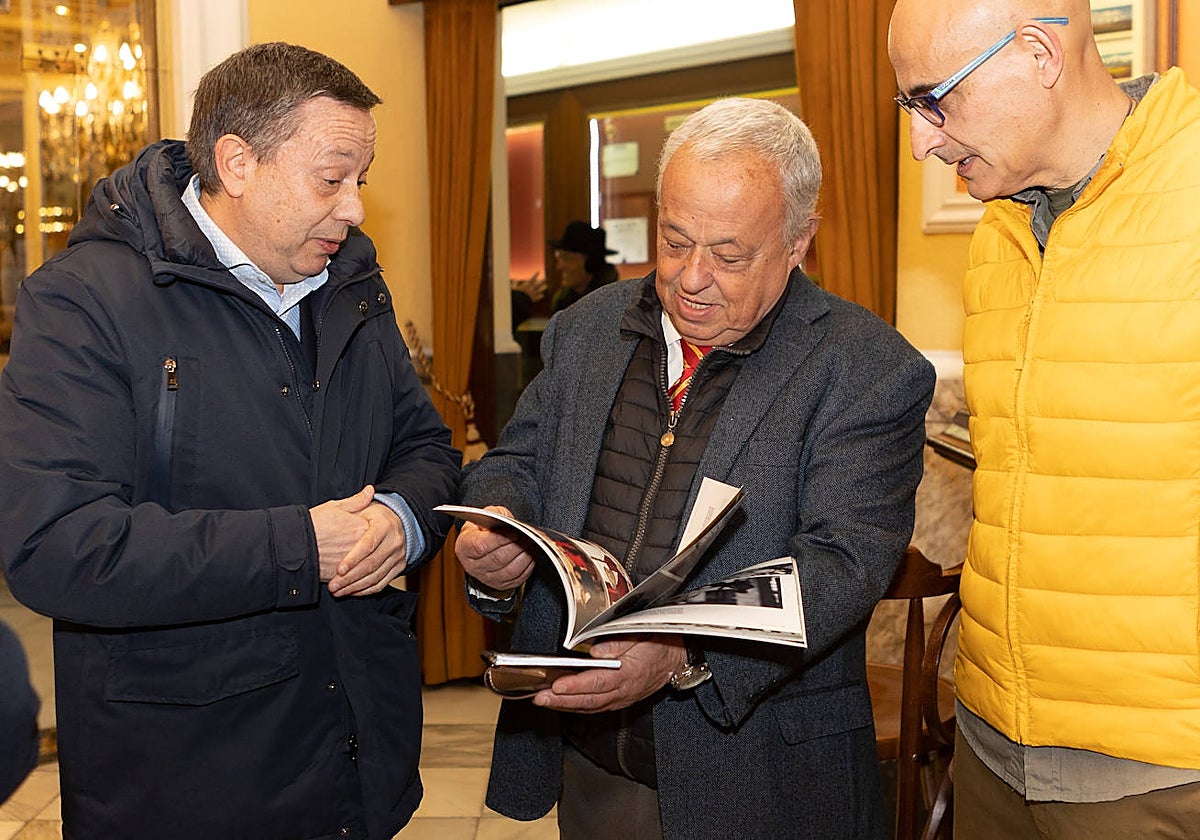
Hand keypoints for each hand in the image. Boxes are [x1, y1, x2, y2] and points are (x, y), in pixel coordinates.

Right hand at [311, 486, 373, 581]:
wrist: (293, 544)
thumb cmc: (312, 524)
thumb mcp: (335, 507)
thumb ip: (357, 501)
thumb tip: (370, 491)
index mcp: (362, 528)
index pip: (379, 532)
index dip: (376, 532)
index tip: (371, 532)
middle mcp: (360, 547)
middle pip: (376, 553)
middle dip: (374, 554)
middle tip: (368, 552)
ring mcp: (352, 564)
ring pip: (367, 569)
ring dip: (366, 570)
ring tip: (360, 567)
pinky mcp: (341, 577)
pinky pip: (355, 582)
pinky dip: (356, 582)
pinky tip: (353, 580)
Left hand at [328, 500, 408, 596]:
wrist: (398, 525)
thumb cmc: (375, 516)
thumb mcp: (366, 507)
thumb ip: (359, 501)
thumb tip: (368, 489)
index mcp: (385, 526)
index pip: (368, 545)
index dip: (353, 559)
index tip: (338, 569)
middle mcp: (395, 542)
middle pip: (372, 564)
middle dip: (350, 578)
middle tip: (333, 585)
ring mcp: (398, 556)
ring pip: (376, 577)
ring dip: (355, 587)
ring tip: (337, 591)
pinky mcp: (398, 568)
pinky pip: (382, 583)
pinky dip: (365, 590)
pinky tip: (351, 591)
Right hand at [453, 506, 535, 591]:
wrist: (481, 547)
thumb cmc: (482, 531)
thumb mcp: (485, 517)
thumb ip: (495, 515)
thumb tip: (508, 521)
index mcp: (465, 547)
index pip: (481, 546)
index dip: (500, 539)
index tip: (515, 531)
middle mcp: (473, 566)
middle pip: (498, 559)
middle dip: (517, 546)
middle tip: (528, 536)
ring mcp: (486, 578)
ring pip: (509, 570)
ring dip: (525, 556)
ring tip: (532, 543)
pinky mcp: (500, 584)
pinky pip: (517, 578)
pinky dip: (528, 566)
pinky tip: (531, 554)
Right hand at [510, 272, 546, 302]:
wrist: (519, 303)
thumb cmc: (516, 295)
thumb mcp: (513, 288)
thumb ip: (515, 283)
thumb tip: (515, 279)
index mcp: (527, 286)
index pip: (532, 279)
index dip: (536, 275)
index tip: (539, 271)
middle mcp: (531, 289)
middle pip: (538, 284)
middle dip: (541, 281)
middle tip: (545, 278)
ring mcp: (533, 294)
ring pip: (540, 290)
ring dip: (543, 288)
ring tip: (546, 286)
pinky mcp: (533, 299)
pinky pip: (538, 297)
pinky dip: (540, 296)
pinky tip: (542, 295)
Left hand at [531, 636, 688, 713]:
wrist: (677, 659)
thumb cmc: (659, 643)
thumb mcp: (642, 634)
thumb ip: (618, 642)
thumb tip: (595, 652)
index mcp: (630, 673)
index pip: (598, 682)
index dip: (576, 685)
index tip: (557, 685)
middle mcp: (625, 691)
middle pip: (589, 700)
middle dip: (562, 700)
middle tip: (540, 698)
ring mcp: (622, 699)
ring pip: (590, 707)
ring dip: (565, 705)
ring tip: (543, 700)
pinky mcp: (620, 701)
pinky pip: (596, 707)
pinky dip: (577, 707)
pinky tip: (562, 703)